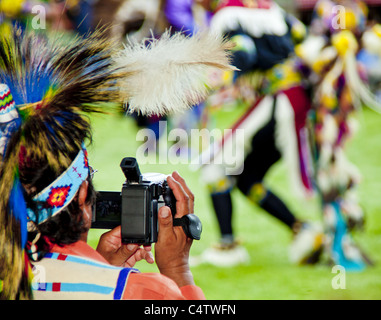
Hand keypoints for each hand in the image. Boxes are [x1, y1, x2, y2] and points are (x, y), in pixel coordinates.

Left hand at [96, 226, 153, 267]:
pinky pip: (140, 253)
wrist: (105, 281)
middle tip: (147, 245)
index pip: (123, 230)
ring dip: (145, 249)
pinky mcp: (131, 256)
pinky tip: (149, 259)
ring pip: (138, 245)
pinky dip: (146, 255)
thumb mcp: (113, 259)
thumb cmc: (103, 268)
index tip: (140, 234)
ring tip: (149, 253)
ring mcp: (125, 249)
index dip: (132, 231)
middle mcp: (118, 242)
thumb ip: (124, 250)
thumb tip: (134, 243)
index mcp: (111, 238)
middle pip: (133, 236)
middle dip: (141, 241)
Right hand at [154, 171, 194, 286]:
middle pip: (188, 196)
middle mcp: (188, 220)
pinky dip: (181, 196)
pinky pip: (185, 206)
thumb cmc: (169, 255)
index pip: (183, 199)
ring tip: (174, 180)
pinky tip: (175, 196)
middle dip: (182, 183)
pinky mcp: (185, 224)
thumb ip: (165, 222)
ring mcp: (187, 222)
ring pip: (188, 200)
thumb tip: (165, 208)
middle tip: (174, 173)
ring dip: (182, 188)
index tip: (169, 178)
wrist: (176, 266)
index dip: (176, 186)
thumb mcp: (163, 238)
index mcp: (184, 221)